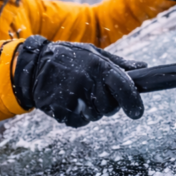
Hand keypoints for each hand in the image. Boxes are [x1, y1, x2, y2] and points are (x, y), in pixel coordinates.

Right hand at [12, 36, 145, 127]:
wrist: (32, 67)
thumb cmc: (67, 58)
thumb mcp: (92, 53)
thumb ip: (118, 64)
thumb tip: (143, 68)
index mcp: (98, 66)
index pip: (124, 86)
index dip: (133, 101)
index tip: (137, 112)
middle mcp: (87, 82)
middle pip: (111, 107)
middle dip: (107, 103)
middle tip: (93, 90)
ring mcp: (73, 98)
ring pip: (96, 115)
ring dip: (91, 108)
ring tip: (77, 92)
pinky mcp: (62, 112)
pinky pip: (80, 122)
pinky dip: (77, 115)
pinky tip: (68, 100)